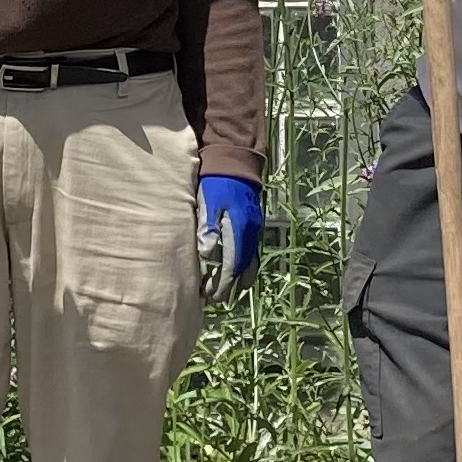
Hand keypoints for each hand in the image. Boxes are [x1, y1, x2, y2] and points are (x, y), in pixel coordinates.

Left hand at [197, 175, 263, 303]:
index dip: (223, 282)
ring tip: (232, 290)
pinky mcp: (253, 223)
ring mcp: (254, 227)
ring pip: (250, 259)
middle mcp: (250, 232)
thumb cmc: (216, 183)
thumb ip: (207, 228)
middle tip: (216, 298)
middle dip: (230, 284)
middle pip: (242, 266)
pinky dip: (247, 264)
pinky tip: (242, 271)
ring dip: (240, 276)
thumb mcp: (207, 202)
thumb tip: (208, 254)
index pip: (231, 264)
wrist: (235, 163)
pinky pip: (252, 250)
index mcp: (237, 229)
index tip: (212, 296)